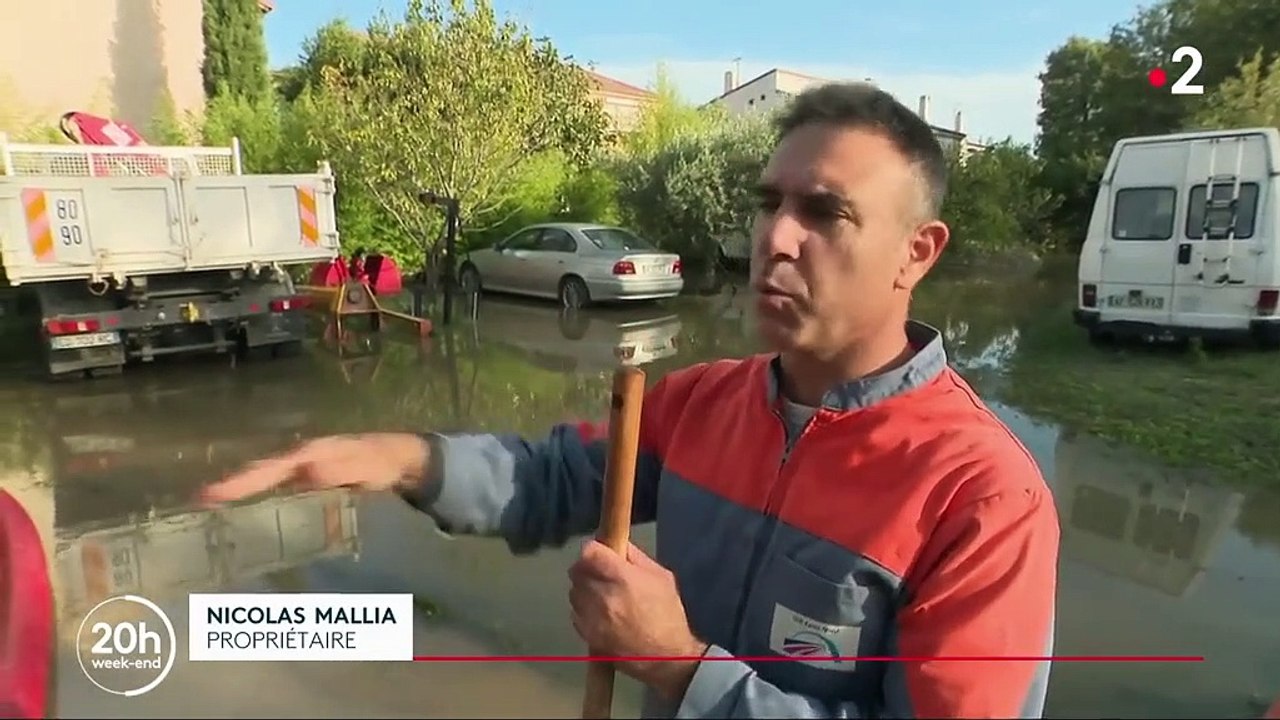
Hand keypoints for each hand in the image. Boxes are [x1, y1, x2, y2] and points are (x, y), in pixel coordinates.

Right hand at [199, 433, 430, 505]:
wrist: (398, 459)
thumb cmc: (378, 461)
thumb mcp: (361, 466)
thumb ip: (338, 471)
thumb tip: (308, 473)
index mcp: (306, 454)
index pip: (267, 469)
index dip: (239, 482)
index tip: (209, 494)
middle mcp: (299, 460)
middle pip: (259, 474)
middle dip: (230, 488)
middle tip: (198, 504)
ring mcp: (302, 471)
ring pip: (266, 483)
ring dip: (241, 495)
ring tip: (210, 511)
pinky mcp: (309, 483)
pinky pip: (280, 491)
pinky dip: (262, 500)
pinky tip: (251, 518)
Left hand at [568, 541, 708, 699]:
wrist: (666, 658)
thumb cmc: (668, 614)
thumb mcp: (661, 577)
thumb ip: (636, 557)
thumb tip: (618, 545)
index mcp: (621, 578)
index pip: (589, 552)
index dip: (594, 549)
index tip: (601, 552)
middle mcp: (600, 596)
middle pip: (577, 570)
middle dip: (588, 567)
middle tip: (602, 573)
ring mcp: (590, 618)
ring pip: (573, 591)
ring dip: (584, 588)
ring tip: (602, 595)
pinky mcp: (586, 635)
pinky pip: (575, 613)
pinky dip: (584, 609)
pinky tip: (601, 614)